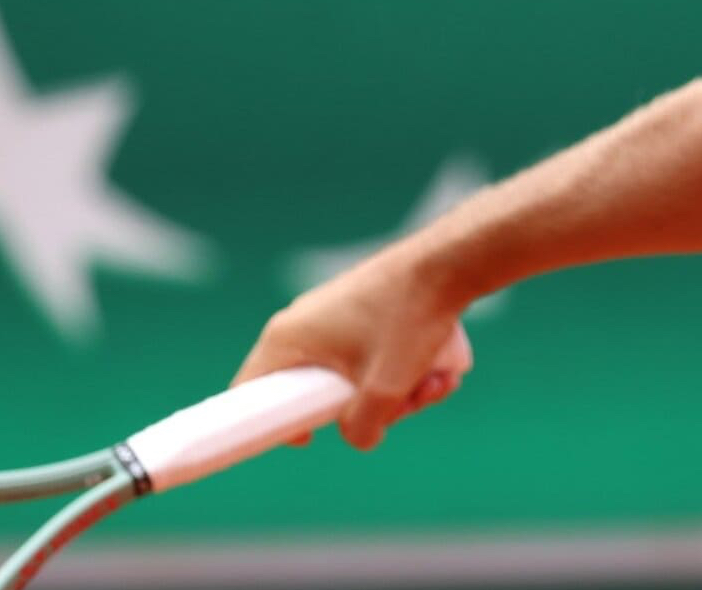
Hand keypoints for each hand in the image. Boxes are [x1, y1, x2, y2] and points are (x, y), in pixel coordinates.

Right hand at [232, 251, 472, 449]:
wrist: (449, 264)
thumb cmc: (408, 319)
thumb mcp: (384, 389)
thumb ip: (361, 427)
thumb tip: (358, 437)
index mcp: (286, 338)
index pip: (252, 393)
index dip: (273, 424)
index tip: (311, 438)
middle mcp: (303, 323)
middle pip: (317, 391)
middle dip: (366, 409)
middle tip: (400, 407)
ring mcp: (335, 315)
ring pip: (356, 377)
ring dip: (397, 393)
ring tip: (432, 384)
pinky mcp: (366, 310)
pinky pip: (375, 356)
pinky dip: (404, 370)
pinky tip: (440, 373)